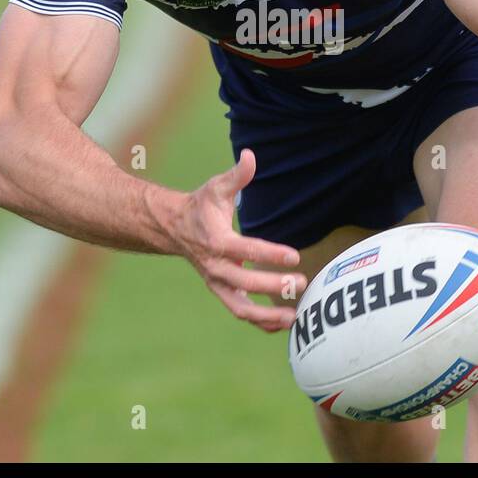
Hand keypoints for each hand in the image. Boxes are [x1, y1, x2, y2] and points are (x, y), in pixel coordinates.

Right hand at [173, 148, 306, 331]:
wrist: (175, 229)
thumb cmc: (201, 206)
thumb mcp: (217, 187)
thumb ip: (237, 175)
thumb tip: (250, 156)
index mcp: (217, 241)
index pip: (246, 250)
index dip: (271, 254)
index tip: (294, 256)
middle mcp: (216, 267)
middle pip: (246, 283)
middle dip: (274, 285)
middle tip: (302, 282)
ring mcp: (218, 284)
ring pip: (241, 308)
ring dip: (268, 315)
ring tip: (295, 316)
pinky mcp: (223, 292)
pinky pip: (242, 312)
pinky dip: (262, 322)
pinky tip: (284, 322)